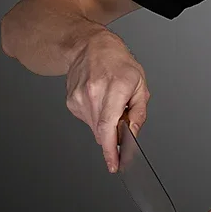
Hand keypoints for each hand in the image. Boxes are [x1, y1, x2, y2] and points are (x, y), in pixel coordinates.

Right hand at [65, 30, 149, 171]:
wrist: (91, 47)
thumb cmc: (118, 62)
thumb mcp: (140, 83)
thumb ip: (139, 112)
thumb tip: (133, 133)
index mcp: (116, 87)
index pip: (108, 126)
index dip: (111, 150)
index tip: (113, 164)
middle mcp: (95, 92)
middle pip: (102, 131)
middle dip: (113, 134)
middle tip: (121, 119)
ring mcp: (80, 98)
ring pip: (94, 127)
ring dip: (104, 124)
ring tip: (110, 102)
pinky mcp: (71, 101)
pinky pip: (86, 119)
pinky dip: (96, 116)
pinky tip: (99, 99)